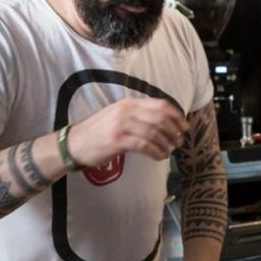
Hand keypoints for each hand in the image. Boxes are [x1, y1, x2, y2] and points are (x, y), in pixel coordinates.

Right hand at [66, 98, 187, 166]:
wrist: (75, 143)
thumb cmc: (99, 131)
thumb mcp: (118, 115)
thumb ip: (139, 115)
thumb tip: (165, 122)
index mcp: (128, 103)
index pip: (160, 105)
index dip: (177, 116)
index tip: (185, 126)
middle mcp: (126, 111)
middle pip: (160, 118)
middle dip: (174, 130)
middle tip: (179, 141)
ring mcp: (121, 125)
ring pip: (154, 133)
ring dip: (166, 144)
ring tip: (169, 151)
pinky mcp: (117, 140)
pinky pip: (145, 146)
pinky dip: (156, 152)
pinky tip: (160, 157)